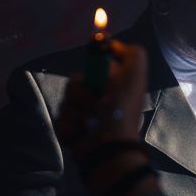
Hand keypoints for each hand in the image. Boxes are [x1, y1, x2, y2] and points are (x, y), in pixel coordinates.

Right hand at [56, 40, 148, 193]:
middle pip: (78, 80)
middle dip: (82, 91)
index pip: (97, 64)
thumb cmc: (120, 113)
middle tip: (95, 103)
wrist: (105, 150)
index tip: (96, 74)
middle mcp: (102, 96)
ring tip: (87, 121)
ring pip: (68, 98)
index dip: (95, 67)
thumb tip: (112, 45)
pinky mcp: (72, 127)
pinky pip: (61, 116)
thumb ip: (133, 55)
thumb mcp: (134, 78)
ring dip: (76, 109)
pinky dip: (69, 124)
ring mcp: (86, 113)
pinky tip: (79, 132)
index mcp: (117, 85)